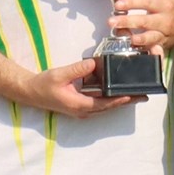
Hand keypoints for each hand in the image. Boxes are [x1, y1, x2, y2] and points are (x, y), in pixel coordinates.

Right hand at [21, 58, 144, 116]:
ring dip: (120, 101)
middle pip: (109, 107)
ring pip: (105, 107)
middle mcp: (83, 110)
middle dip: (126, 101)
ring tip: (136, 95)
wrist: (30, 93)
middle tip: (143, 96)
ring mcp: (82, 110)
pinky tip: (118, 92)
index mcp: (79, 104)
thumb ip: (77, 69)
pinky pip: (99, 103)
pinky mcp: (80, 106)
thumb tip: (93, 63)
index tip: (133, 96)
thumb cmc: (43, 85)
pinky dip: (110, 99)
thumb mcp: (60, 74)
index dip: (119, 100)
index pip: (104, 103)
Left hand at [111, 0, 173, 55]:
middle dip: (128, 22)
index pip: (148, 3)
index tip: (119, 3)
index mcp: (165, 5)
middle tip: (111, 21)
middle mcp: (164, 20)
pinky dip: (144, 50)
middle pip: (145, 22)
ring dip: (136, 38)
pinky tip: (132, 49)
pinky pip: (152, 48)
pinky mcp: (162, 43)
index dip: (133, 3)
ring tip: (124, 37)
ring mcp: (163, 34)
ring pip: (149, 37)